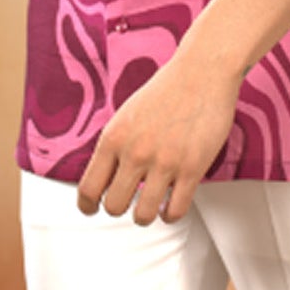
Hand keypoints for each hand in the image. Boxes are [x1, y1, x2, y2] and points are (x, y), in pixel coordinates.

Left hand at [78, 44, 241, 223]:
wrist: (202, 72)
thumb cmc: (165, 91)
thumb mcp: (126, 116)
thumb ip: (114, 147)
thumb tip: (105, 179)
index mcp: (113, 138)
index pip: (88, 188)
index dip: (87, 206)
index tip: (91, 209)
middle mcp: (135, 153)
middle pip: (114, 207)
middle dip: (119, 209)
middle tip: (128, 203)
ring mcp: (164, 162)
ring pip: (144, 215)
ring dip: (145, 216)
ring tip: (150, 208)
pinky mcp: (192, 168)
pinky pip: (176, 210)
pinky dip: (170, 215)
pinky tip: (170, 207)